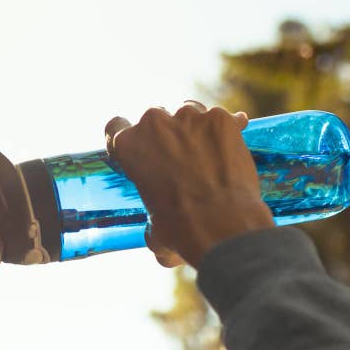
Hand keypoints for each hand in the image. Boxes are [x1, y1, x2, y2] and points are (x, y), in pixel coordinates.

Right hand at [104, 100, 274, 268]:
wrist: (224, 226)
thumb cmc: (182, 229)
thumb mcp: (153, 229)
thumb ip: (151, 217)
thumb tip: (158, 237)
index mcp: (128, 146)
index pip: (116, 126)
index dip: (129, 135)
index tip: (141, 145)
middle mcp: (154, 123)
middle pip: (156, 118)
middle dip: (167, 134)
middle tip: (181, 160)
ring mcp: (190, 117)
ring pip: (190, 112)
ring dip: (195, 129)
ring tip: (208, 155)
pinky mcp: (221, 120)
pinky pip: (224, 119)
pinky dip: (229, 130)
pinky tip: (233, 148)